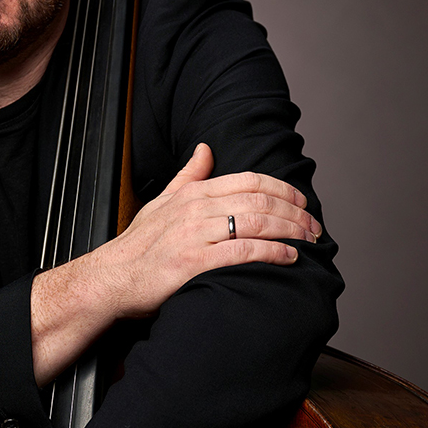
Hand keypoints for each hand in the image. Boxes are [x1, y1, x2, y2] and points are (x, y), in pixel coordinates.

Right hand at [30, 143, 319, 382]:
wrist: (112, 278)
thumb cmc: (139, 244)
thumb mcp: (162, 202)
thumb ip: (189, 176)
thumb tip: (206, 149)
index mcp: (193, 192)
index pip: (249, 181)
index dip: (282, 189)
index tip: (302, 201)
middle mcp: (196, 208)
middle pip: (259, 201)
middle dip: (294, 211)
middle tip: (315, 225)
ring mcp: (195, 235)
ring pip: (256, 223)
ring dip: (290, 230)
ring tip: (309, 240)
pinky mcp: (194, 263)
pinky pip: (242, 252)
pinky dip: (271, 252)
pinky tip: (289, 257)